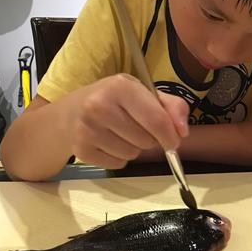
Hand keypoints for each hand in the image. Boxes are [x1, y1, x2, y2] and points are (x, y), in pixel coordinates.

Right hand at [64, 74, 188, 168]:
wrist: (69, 113)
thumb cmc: (112, 99)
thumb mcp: (141, 92)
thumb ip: (170, 106)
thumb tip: (182, 131)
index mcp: (120, 86)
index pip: (156, 119)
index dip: (170, 135)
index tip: (174, 141)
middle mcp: (100, 105)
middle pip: (146, 140)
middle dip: (149, 138)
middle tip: (137, 127)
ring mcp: (88, 129)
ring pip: (133, 154)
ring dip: (135, 148)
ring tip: (121, 133)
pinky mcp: (82, 150)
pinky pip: (118, 163)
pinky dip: (120, 157)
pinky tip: (109, 143)